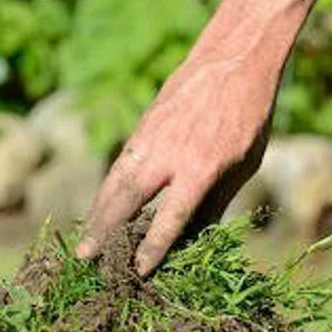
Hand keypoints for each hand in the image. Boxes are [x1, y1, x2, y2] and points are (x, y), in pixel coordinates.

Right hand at [75, 52, 278, 274]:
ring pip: (115, 182)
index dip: (154, 247)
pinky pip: (119, 167)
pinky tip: (98, 210)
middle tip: (84, 260)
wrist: (233, 61)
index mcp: (201, 167)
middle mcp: (169, 154)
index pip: (171, 217)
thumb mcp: (242, 165)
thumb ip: (215, 202)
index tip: (139, 270)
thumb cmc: (247, 118)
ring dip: (96, 215)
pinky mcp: (142, 129)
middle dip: (104, 232)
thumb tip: (193, 240)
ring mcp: (151, 139)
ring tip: (83, 243)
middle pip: (127, 200)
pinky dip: (105, 191)